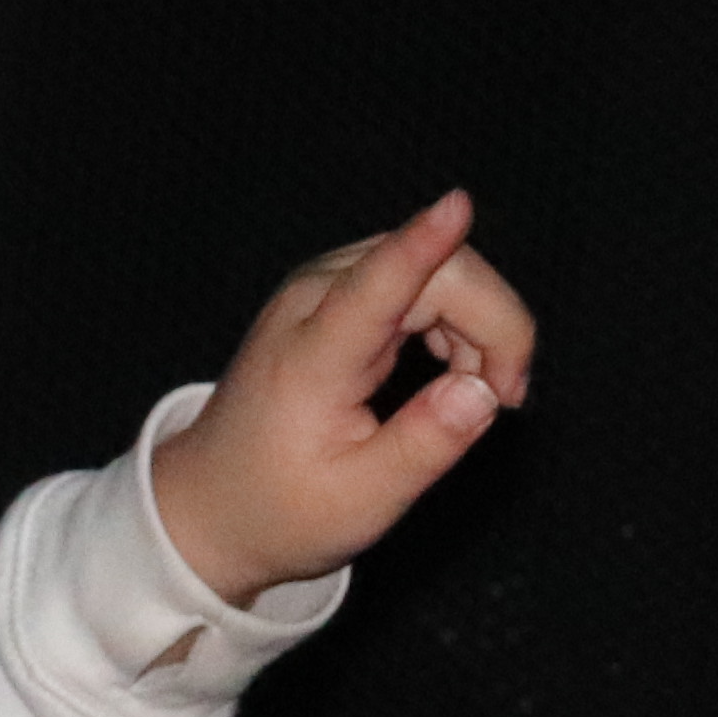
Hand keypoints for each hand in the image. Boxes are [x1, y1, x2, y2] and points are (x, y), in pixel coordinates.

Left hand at [146, 190, 536, 599]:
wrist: (211, 503)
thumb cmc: (281, 509)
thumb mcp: (360, 501)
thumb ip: (424, 445)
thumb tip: (484, 393)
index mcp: (311, 359)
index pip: (375, 285)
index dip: (424, 245)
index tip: (458, 206)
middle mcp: (312, 302)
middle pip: (435, 272)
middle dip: (494, 324)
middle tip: (506, 399)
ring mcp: (321, 288)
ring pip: (435, 269)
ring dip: (478, 323)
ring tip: (478, 396)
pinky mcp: (335, 292)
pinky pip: (419, 278)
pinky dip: (455, 320)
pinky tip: (456, 373)